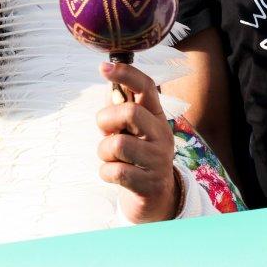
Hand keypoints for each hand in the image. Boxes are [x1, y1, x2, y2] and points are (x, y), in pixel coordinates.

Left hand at [96, 62, 179, 222]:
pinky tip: (115, 175)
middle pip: (130, 113)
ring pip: (117, 145)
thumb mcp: (129, 130)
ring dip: (103, 152)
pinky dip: (106, 173)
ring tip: (111, 158)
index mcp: (156, 117)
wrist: (154, 199)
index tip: (104, 67)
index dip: (125, 74)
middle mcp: (162, 135)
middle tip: (106, 133)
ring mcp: (159, 160)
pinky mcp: (149, 184)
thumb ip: (119, 108)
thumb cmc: (135, 157)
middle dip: (106, 120)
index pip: (146, 87)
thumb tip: (108, 80)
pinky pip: (115, 171)